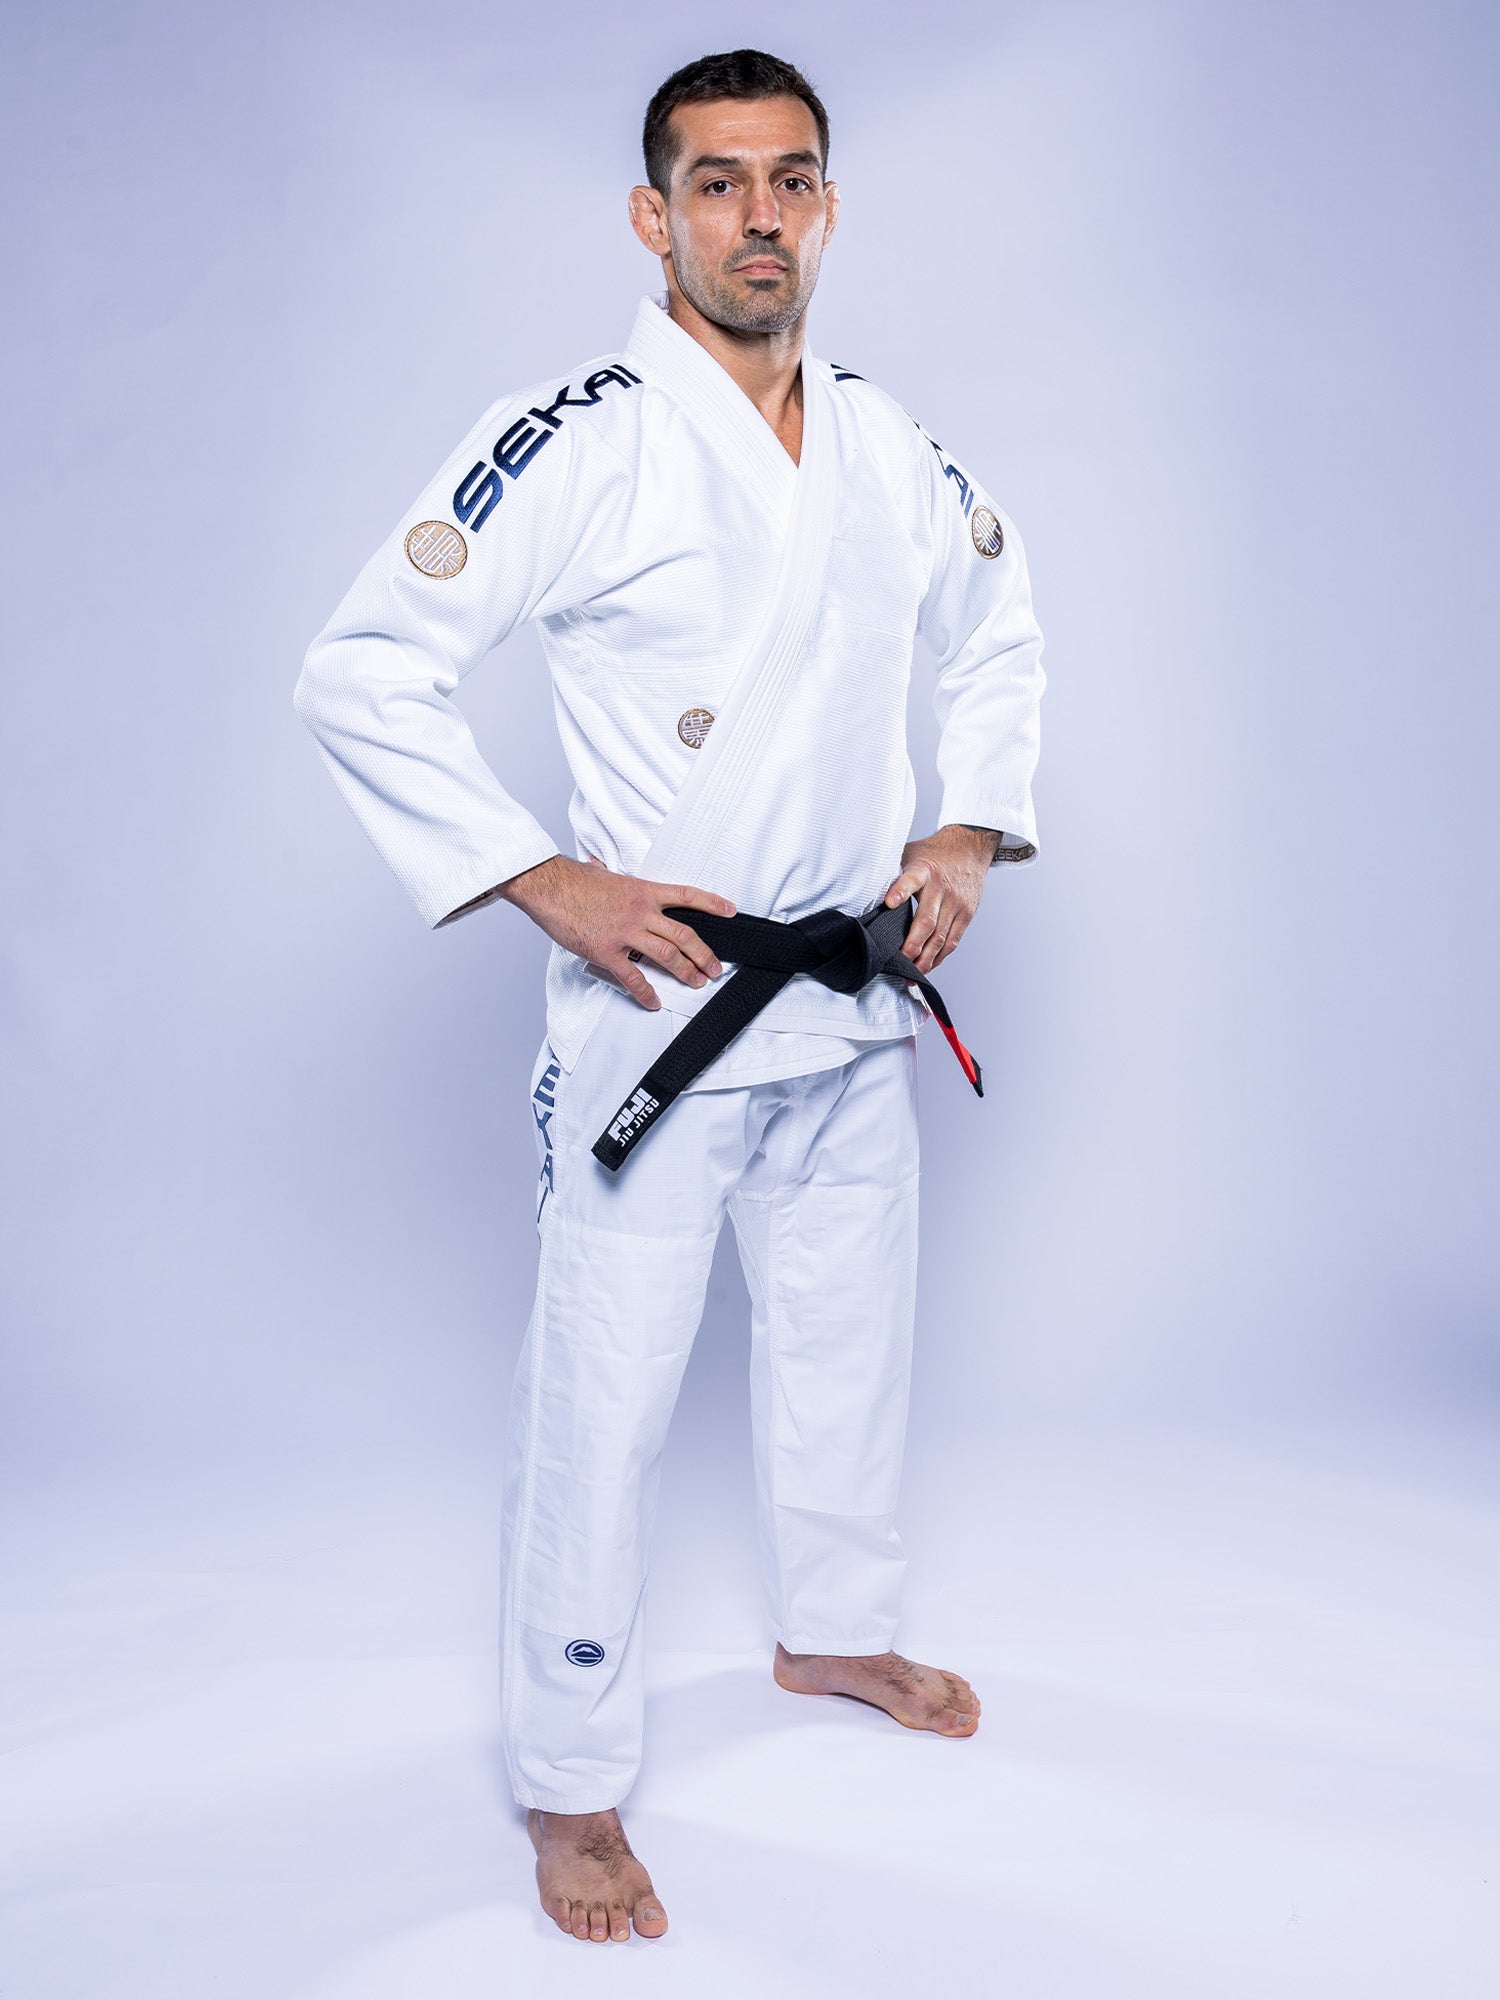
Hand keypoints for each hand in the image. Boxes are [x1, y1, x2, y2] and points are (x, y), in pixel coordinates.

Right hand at [500, 854, 735, 1010]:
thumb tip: (599, 865)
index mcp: (643, 890)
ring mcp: (625, 933)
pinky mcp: (607, 951)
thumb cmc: (572, 879)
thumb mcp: (600, 872)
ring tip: (697, 983)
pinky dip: (646, 992)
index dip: (712, 904)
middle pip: (683, 935)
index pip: (687, 895)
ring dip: (686, 972)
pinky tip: (654, 1001)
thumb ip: (609, 875)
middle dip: (704, 954)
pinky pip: (633, 977)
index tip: (730, 911)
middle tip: (714, 968)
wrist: (549, 886)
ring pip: (666, 956)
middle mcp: (641, 912)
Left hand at [882, 825, 997, 973]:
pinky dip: (939, 957)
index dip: (900, 891)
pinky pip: (952, 941)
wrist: (969, 849)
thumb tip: (862, 886)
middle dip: (912, 944)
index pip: (911, 880)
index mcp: (923, 870)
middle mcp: (941, 889)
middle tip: (900, 960)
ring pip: (941, 937)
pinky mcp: (966, 915)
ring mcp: (956, 904)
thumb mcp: (909, 853)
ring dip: (926, 958)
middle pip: (927, 921)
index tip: (889, 903)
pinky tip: (928, 965)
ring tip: (912, 973)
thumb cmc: (933, 854)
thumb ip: (891, 871)